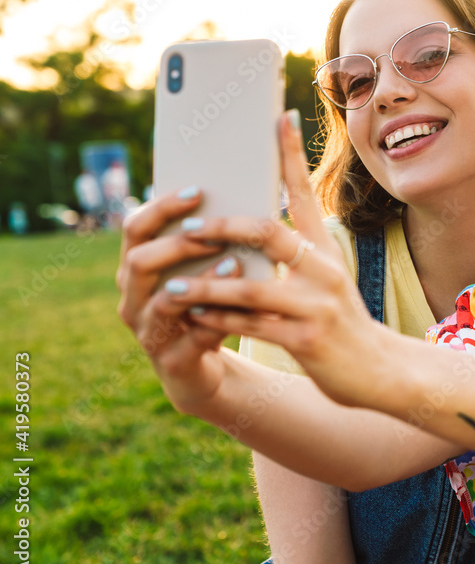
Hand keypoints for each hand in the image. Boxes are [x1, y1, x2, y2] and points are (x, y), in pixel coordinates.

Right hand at [116, 186, 231, 412]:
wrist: (206, 371)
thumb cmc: (208, 310)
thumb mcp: (204, 276)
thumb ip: (211, 246)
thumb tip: (246, 203)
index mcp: (136, 271)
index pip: (135, 229)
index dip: (161, 208)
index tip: (198, 191)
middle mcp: (133, 300)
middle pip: (138, 261)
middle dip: (178, 244)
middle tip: (216, 233)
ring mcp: (148, 333)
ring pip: (164, 301)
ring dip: (201, 281)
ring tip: (233, 264)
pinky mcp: (172, 361)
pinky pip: (195, 337)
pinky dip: (223, 320)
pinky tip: (252, 307)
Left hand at [163, 110, 386, 404]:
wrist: (379, 370)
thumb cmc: (341, 321)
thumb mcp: (327, 280)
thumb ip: (296, 256)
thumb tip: (249, 229)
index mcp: (326, 251)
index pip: (306, 193)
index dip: (291, 154)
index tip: (279, 116)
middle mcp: (323, 270)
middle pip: (267, 233)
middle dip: (222, 228)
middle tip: (188, 227)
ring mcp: (315, 305)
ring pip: (248, 287)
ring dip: (205, 286)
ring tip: (173, 285)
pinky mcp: (306, 339)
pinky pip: (250, 325)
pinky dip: (219, 321)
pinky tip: (196, 318)